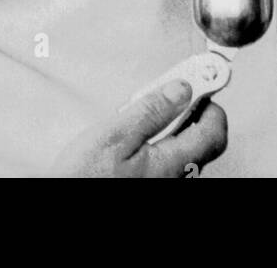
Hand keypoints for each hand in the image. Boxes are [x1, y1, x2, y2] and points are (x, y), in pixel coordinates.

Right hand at [51, 80, 226, 177]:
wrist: (61, 196)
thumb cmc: (82, 177)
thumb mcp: (114, 133)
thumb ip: (151, 110)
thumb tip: (182, 89)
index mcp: (170, 163)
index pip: (214, 132)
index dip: (213, 101)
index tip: (205, 80)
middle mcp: (174, 179)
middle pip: (204, 142)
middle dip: (196, 111)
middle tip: (181, 89)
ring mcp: (164, 184)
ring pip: (187, 152)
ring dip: (179, 126)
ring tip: (155, 109)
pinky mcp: (149, 186)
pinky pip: (170, 163)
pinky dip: (164, 142)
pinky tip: (142, 136)